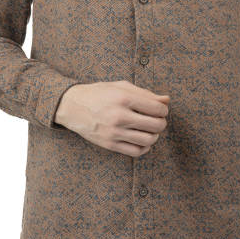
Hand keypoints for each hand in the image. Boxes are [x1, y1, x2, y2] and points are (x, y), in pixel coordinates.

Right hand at [54, 80, 169, 157]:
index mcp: (123, 98)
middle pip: (156, 125)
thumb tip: (166, 100)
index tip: (161, 109)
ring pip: (148, 140)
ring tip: (150, 129)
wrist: (72, 106)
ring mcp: (114, 132)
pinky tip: (142, 139)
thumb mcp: (121, 86)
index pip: (157, 108)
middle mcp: (119, 116)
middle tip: (157, 119)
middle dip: (161, 122)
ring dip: (155, 135)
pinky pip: (136, 152)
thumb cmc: (98, 93)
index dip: (164, 109)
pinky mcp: (109, 144)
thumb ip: (145, 93)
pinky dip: (144, 147)